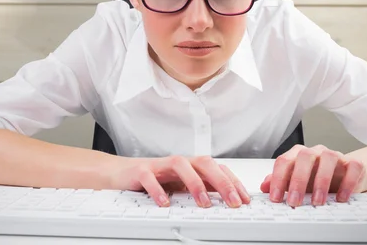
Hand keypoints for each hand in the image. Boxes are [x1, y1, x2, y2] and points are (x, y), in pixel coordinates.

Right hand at [110, 155, 250, 207]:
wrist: (121, 172)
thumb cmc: (155, 178)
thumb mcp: (181, 185)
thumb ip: (201, 188)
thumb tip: (226, 199)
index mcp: (190, 166)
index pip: (217, 168)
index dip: (233, 182)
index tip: (244, 199)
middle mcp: (178, 163)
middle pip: (204, 163)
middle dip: (222, 182)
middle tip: (233, 202)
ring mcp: (160, 165)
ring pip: (181, 165)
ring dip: (195, 184)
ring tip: (204, 204)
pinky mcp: (141, 171)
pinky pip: (150, 178)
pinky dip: (158, 190)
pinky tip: (165, 203)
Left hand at [260, 145, 365, 206]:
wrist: (343, 174)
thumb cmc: (315, 177)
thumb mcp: (295, 181)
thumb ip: (280, 182)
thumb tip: (264, 187)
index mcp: (298, 154)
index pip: (284, 161)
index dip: (278, 179)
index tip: (276, 198)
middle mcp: (315, 152)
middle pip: (304, 157)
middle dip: (298, 180)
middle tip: (295, 201)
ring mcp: (334, 155)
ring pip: (328, 158)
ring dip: (322, 181)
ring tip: (318, 202)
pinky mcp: (353, 163)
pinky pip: (352, 167)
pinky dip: (348, 182)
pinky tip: (341, 198)